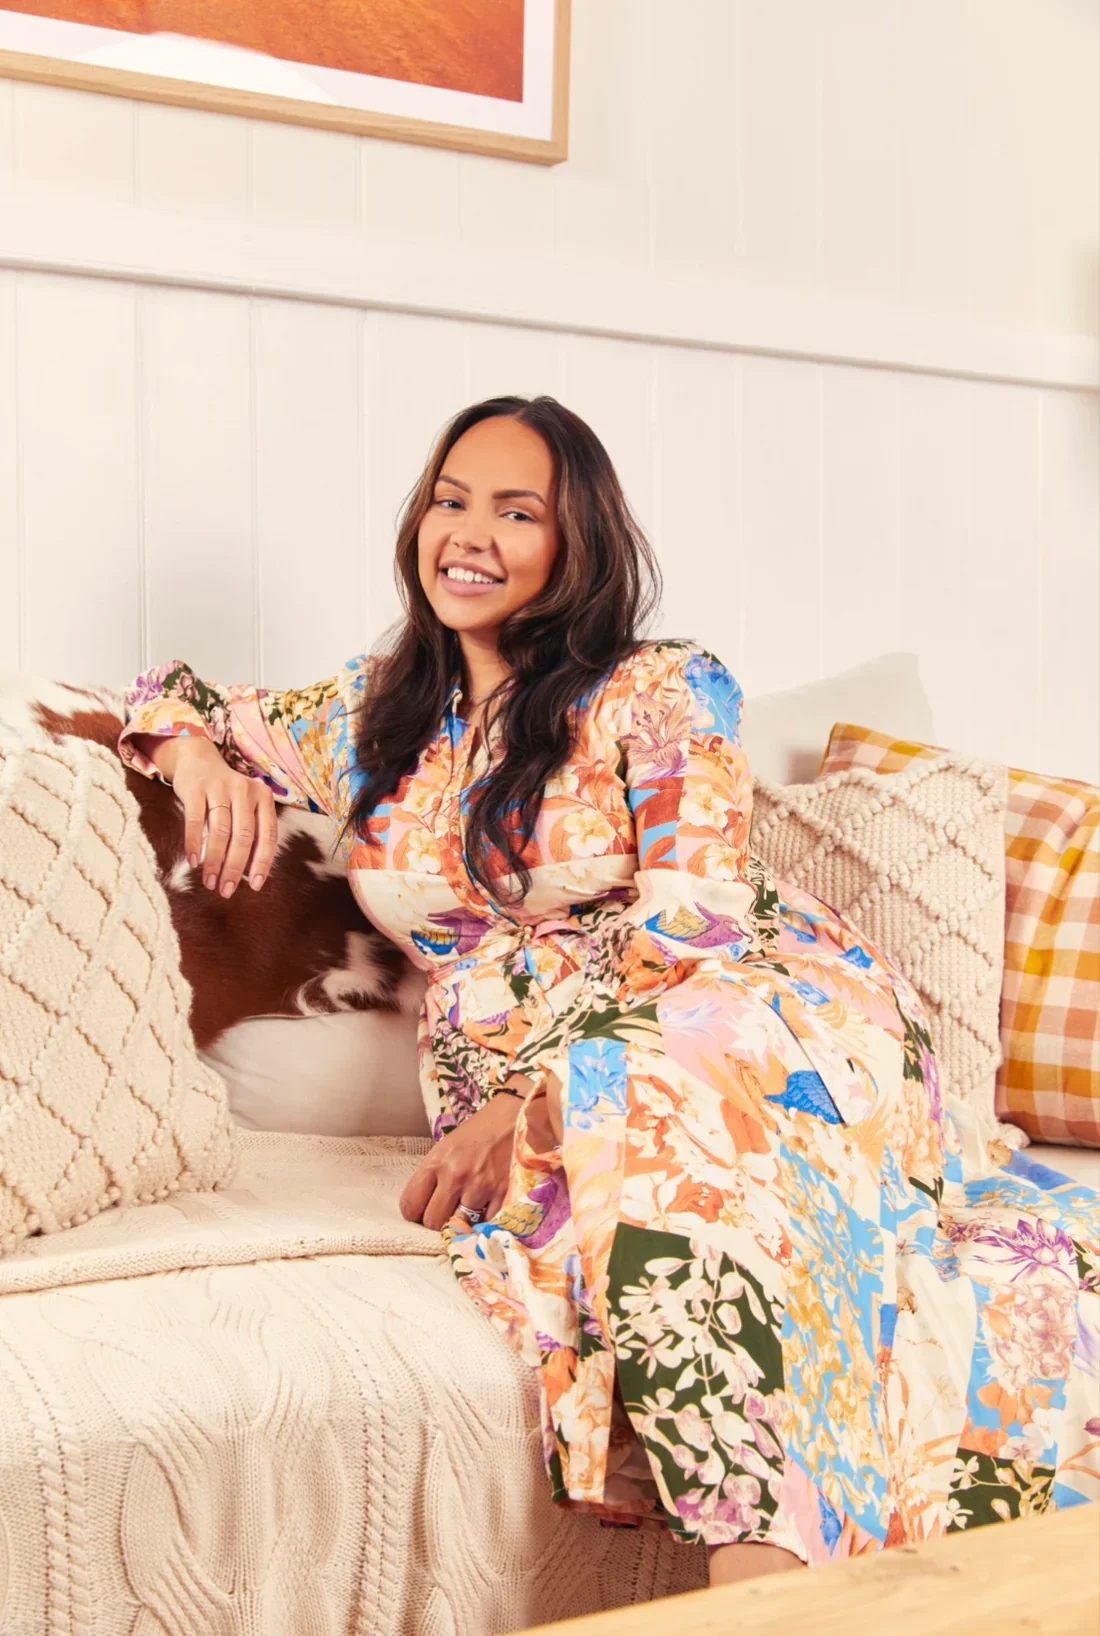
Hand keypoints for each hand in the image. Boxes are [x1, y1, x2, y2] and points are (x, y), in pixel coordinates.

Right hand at [134, 734, 278, 897]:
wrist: (198, 759)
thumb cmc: (227, 794)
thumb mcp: (246, 806)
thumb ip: (253, 832)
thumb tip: (253, 875)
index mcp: (264, 797)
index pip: (268, 835)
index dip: (263, 863)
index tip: (256, 886)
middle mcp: (245, 790)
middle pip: (243, 836)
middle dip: (235, 867)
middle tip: (226, 890)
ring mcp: (220, 787)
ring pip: (220, 831)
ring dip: (214, 861)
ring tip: (209, 882)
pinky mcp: (196, 788)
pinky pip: (195, 821)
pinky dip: (194, 844)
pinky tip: (193, 862)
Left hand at [400, 1090, 523, 1231]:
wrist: (519, 1116)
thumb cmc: (481, 1131)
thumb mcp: (449, 1147)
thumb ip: (435, 1176)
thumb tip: (427, 1207)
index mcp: (436, 1162)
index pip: (410, 1205)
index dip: (416, 1214)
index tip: (425, 1211)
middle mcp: (455, 1175)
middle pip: (433, 1222)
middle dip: (439, 1222)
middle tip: (449, 1213)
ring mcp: (481, 1186)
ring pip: (461, 1225)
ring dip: (465, 1221)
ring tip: (471, 1208)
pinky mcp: (504, 1194)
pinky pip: (487, 1223)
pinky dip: (486, 1220)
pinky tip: (489, 1207)